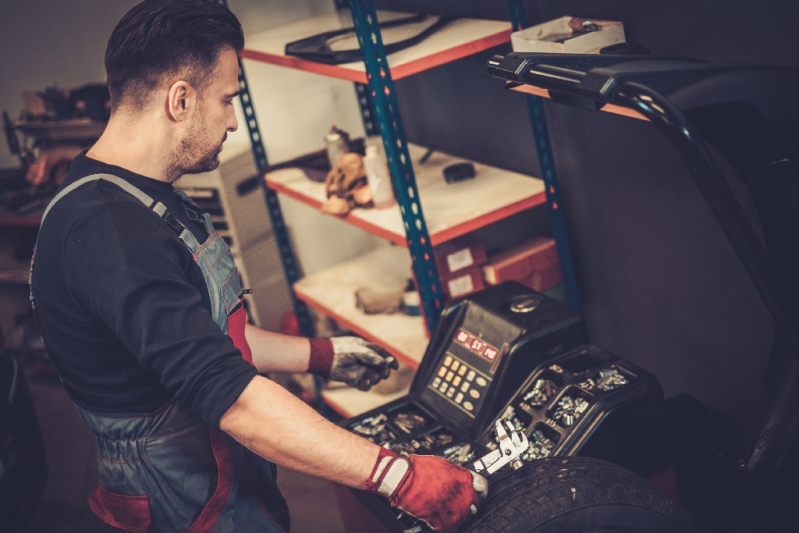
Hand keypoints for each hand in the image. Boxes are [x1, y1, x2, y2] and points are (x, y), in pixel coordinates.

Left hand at [330, 336, 398, 390]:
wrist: (327, 359)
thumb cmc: (343, 351)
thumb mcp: (361, 351)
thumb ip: (374, 358)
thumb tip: (386, 363)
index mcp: (367, 349)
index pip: (383, 354)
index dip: (390, 360)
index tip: (395, 367)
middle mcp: (365, 360)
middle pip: (381, 368)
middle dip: (384, 372)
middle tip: (383, 374)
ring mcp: (360, 370)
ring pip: (374, 378)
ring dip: (375, 379)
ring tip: (369, 378)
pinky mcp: (354, 379)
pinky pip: (365, 386)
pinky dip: (366, 386)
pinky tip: (364, 383)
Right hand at [366, 448, 488, 532]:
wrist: (404, 479)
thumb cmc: (420, 469)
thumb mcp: (444, 465)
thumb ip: (457, 474)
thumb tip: (461, 478)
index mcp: (465, 479)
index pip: (483, 487)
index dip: (478, 489)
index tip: (475, 490)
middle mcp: (463, 496)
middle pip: (477, 505)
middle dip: (470, 503)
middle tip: (461, 500)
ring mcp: (454, 511)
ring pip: (466, 518)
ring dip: (460, 515)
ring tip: (451, 510)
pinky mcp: (442, 522)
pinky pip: (453, 528)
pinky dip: (448, 525)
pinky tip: (443, 519)